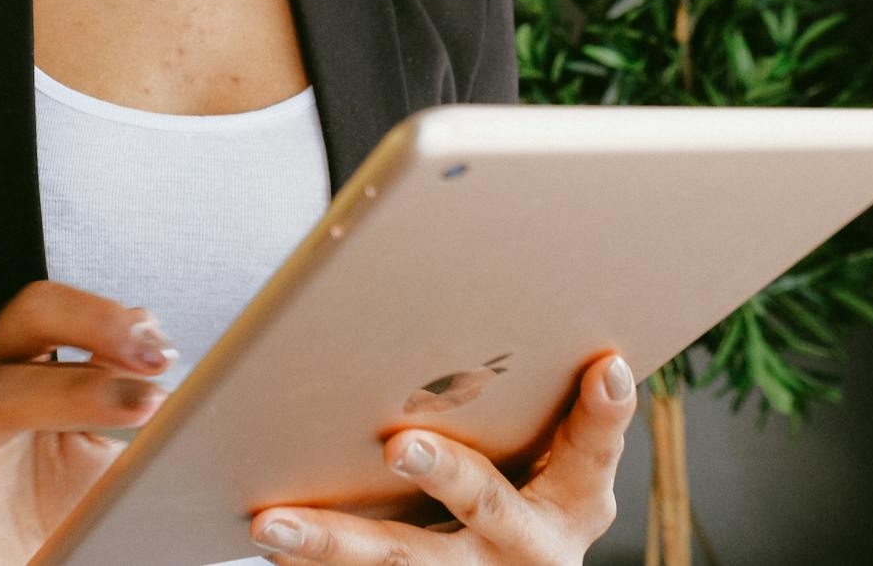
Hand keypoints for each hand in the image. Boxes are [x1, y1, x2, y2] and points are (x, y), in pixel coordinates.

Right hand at [0, 281, 176, 565]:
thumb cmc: (41, 507)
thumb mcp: (97, 444)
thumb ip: (126, 394)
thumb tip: (177, 365)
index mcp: (8, 365)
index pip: (49, 311)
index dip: (107, 318)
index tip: (162, 349)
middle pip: (23, 329)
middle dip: (94, 333)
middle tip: (154, 364)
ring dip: (61, 398)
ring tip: (127, 408)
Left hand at [249, 351, 636, 565]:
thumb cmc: (533, 490)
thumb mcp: (562, 461)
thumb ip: (557, 407)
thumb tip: (570, 329)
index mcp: (576, 501)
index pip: (594, 448)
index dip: (604, 411)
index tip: (603, 366)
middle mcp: (529, 544)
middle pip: (484, 502)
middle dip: (443, 472)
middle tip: (399, 443)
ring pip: (401, 560)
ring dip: (334, 541)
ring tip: (274, 522)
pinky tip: (268, 548)